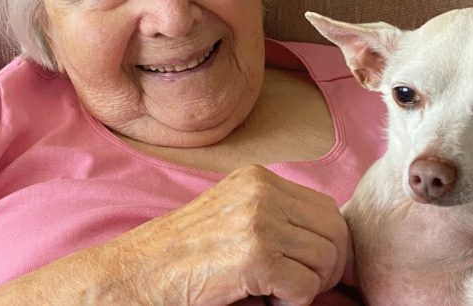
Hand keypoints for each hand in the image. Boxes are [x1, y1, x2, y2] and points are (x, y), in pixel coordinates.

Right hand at [122, 164, 348, 304]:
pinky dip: (292, 302)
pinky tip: (263, 299)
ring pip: (325, 260)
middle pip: (335, 232)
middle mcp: (261, 192)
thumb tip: (333, 242)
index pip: (327, 209)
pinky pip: (306, 286)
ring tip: (272, 291)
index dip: (330, 244)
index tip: (313, 269)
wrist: (138, 274)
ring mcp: (258, 221)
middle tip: (299, 288)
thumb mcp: (233, 215)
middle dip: (328, 268)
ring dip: (307, 286)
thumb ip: (277, 215)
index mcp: (258, 178)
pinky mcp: (255, 255)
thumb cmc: (185, 255)